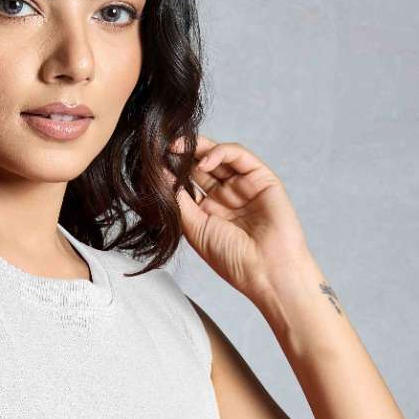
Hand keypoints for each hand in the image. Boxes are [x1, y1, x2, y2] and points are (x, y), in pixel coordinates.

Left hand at [162, 137, 316, 301]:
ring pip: (219, 156)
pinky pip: (239, 156)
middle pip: (200, 166)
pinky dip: (220, 152)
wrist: (267, 270)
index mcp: (208, 212)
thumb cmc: (232, 258)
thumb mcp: (195, 229)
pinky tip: (204, 161)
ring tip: (178, 148)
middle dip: (182, 155)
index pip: (186, 183)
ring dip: (198, 148)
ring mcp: (243, 186)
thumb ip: (179, 201)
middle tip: (163, 148)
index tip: (151, 164)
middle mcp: (225, 197)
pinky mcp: (261, 177)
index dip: (170, 173)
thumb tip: (160, 177)